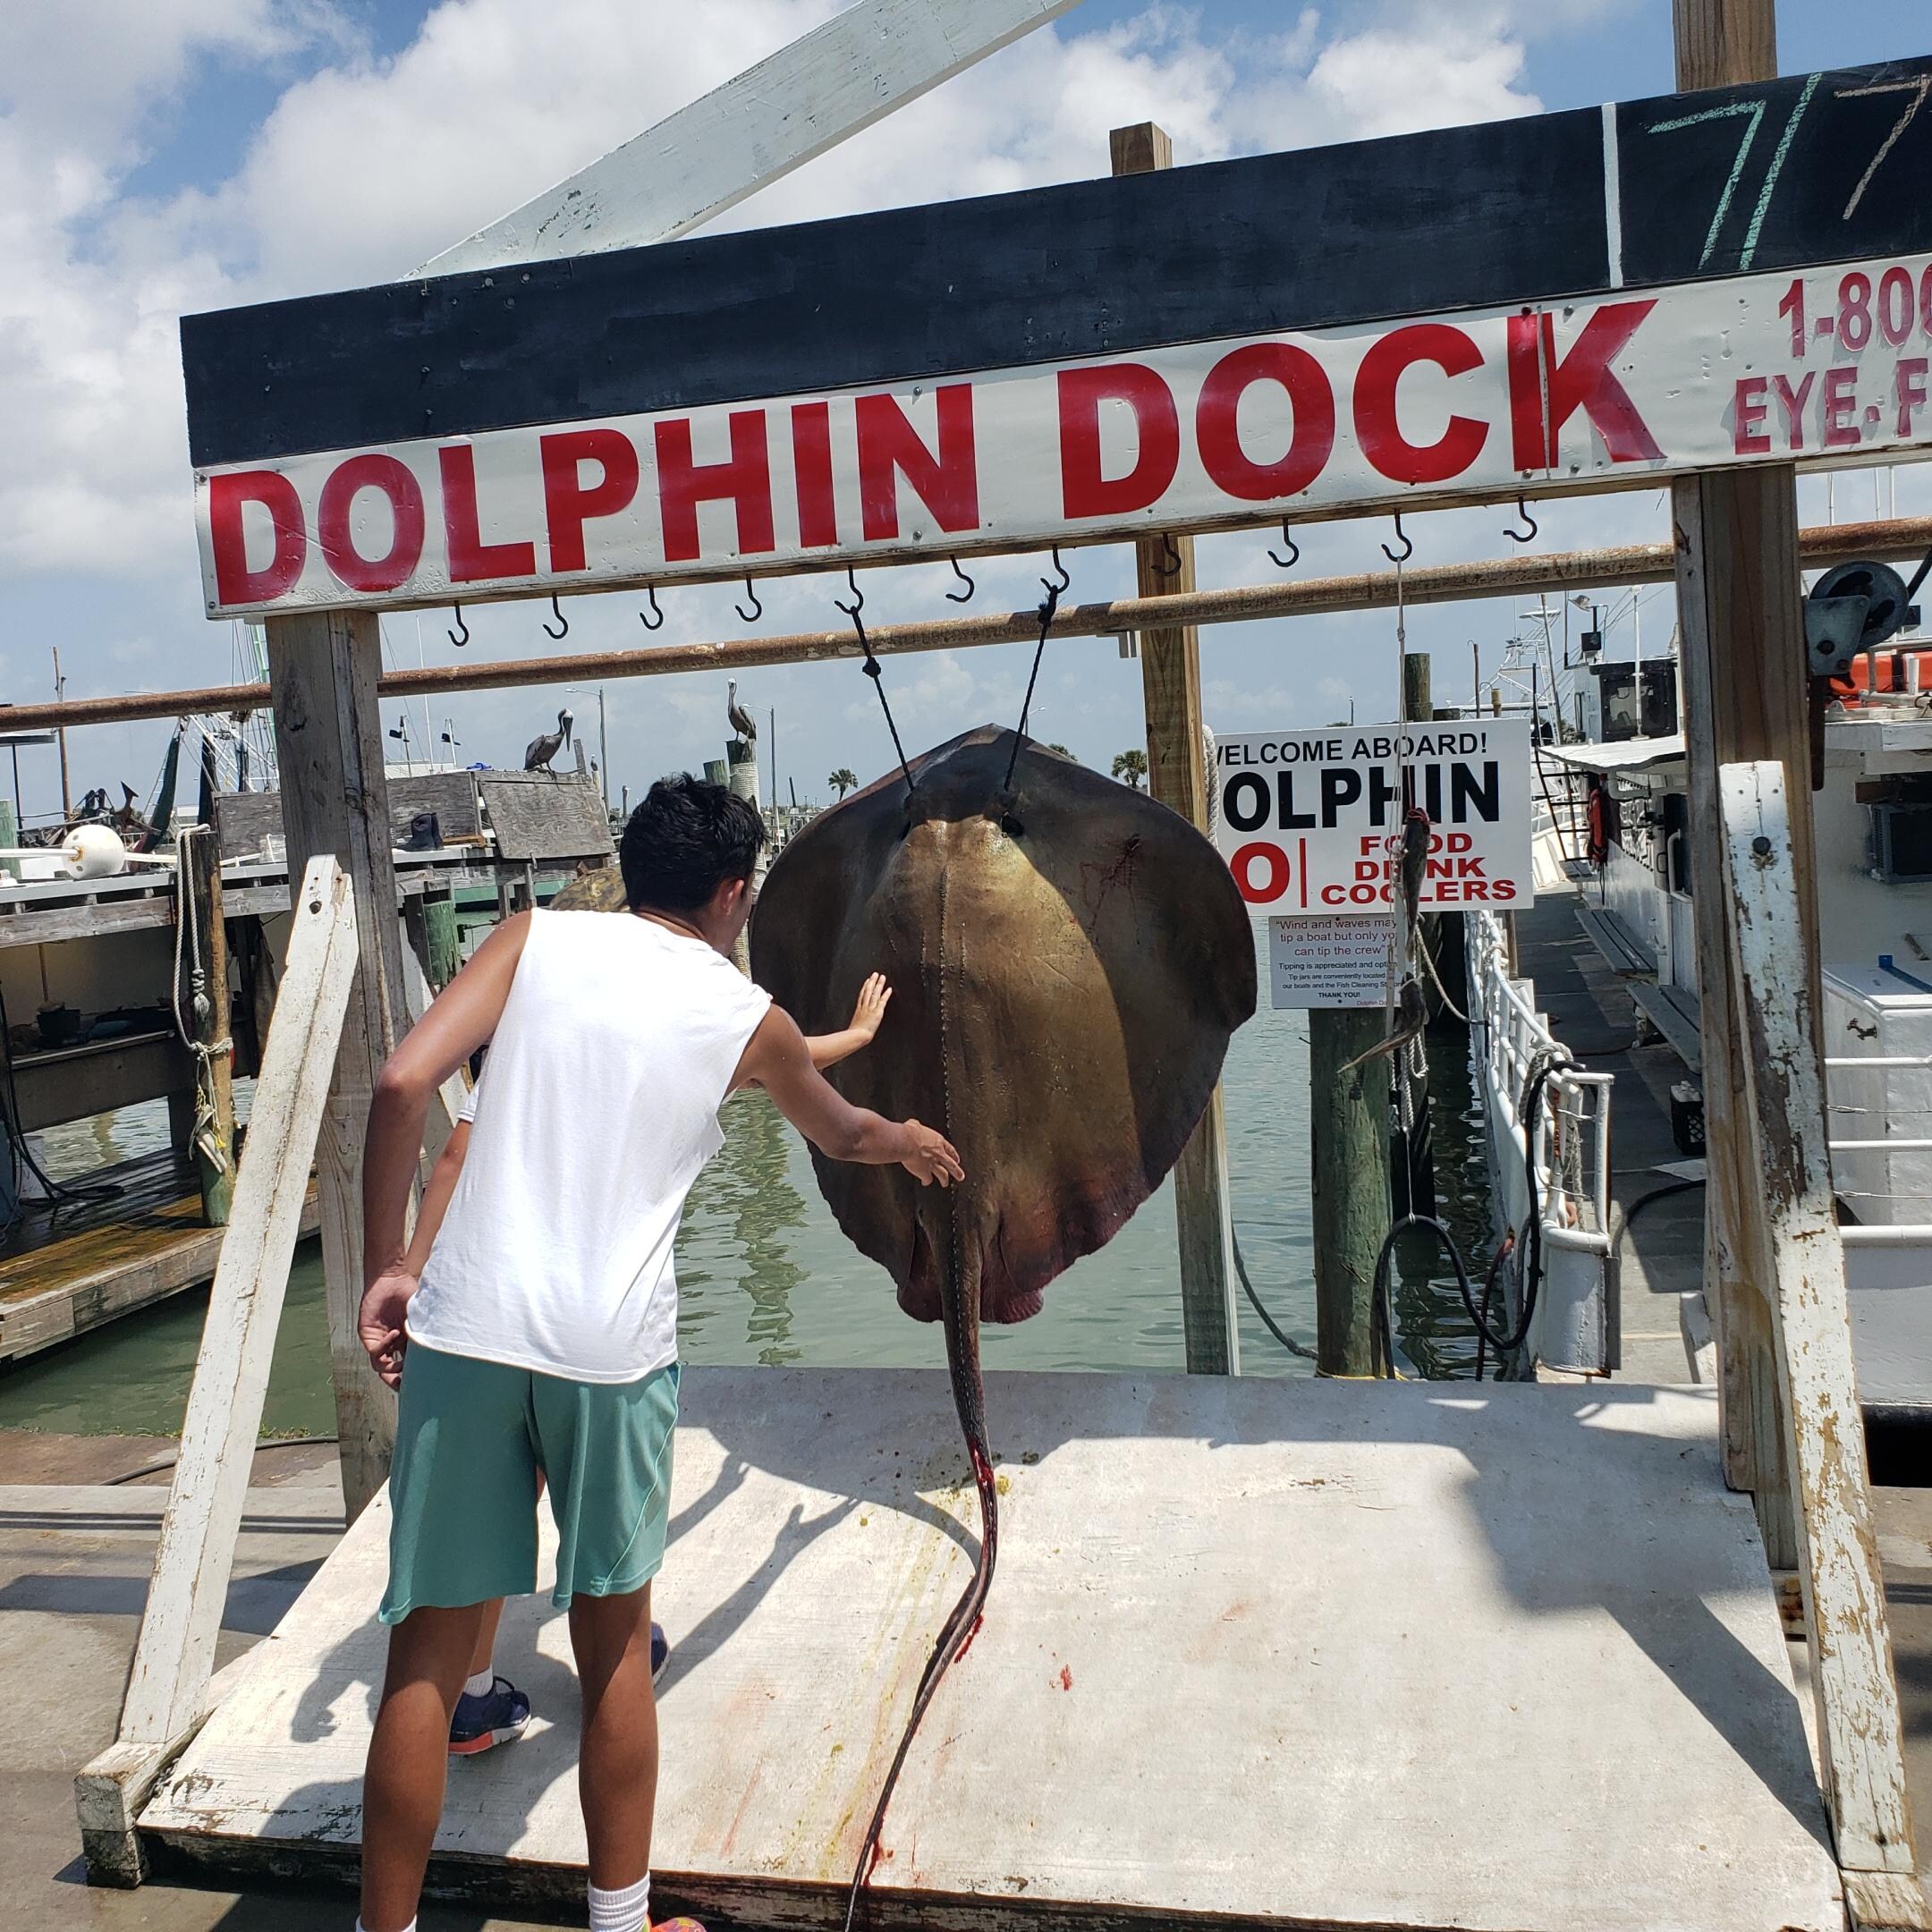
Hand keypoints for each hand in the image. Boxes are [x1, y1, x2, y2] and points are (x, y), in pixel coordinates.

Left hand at [358, 1264, 417, 1388]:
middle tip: (407, 1387)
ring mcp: (379, 1341)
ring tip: (402, 1365)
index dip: (414, 1375)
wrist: (391, 1279)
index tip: (423, 1383)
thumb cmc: (409, 1293)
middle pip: (392, 1372)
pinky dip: (385, 1346)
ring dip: (392, 1369)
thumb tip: (443, 1350)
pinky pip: (375, 1351)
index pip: (410, 1365)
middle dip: (398, 1383)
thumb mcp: (422, 1317)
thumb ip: (427, 1332)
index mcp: (407, 1342)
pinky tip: (395, 1334)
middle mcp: (392, 1345)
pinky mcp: (368, 1336)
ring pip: (381, 1366)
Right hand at [848, 972, 891, 1042]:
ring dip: (879, 984)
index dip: (865, 987)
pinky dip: (886, 994)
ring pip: (875, 993)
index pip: (862, 996)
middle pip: (868, 991)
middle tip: (875, 974)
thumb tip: (854, 1030)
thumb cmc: (854, 1035)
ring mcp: (870, 1008)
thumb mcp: (853, 1028)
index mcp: (858, 1010)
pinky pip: (882, 1001)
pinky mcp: (877, 1012)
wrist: (857, 1036)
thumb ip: (855, 1026)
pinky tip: (889, 989)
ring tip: (882, 977)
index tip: (867, 981)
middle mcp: (864, 1007)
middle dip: (872, 982)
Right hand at [899, 1119, 963, 1188]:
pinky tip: (925, 1183)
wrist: (907, 1141)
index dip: (954, 1155)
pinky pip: (928, 1179)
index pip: (950, 1150)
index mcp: (938, 1141)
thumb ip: (917, 1127)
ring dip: (944, 1180)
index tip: (956, 1159)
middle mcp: (939, 1154)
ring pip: (943, 1174)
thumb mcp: (915, 1125)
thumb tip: (913, 1125)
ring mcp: (933, 1164)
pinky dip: (927, 1181)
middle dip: (957, 1171)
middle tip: (961, 1176)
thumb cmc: (910, 1132)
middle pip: (951, 1164)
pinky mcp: (925, 1172)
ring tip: (945, 1183)